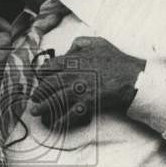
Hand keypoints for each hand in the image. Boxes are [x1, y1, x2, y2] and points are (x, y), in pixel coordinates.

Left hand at [29, 36, 144, 129]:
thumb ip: (78, 44)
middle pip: (47, 85)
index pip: (48, 67)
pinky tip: (54, 123)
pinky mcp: (86, 104)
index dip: (42, 73)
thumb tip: (67, 50)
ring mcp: (78, 91)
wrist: (131, 78)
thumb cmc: (115, 59)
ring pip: (54, 100)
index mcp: (72, 61)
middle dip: (38, 93)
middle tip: (34, 98)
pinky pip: (70, 114)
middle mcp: (71, 76)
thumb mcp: (96, 43)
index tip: (40, 78)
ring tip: (35, 112)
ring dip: (42, 107)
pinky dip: (61, 120)